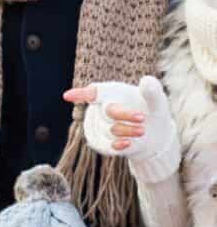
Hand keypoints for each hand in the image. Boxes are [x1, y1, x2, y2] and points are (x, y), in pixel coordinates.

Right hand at [63, 77, 177, 177]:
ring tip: (143, 130)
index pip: (94, 92)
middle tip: (142, 118)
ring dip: (128, 131)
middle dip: (124, 115)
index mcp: (111, 93)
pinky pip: (105, 146)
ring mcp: (100, 127)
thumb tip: (146, 80)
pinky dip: (117, 145)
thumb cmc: (152, 111)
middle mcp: (101, 109)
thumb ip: (152, 91)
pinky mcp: (103, 144)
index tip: (68, 96)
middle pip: (106, 112)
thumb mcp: (157, 100)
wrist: (156, 135)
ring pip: (109, 130)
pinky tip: (128, 143)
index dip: (81, 94)